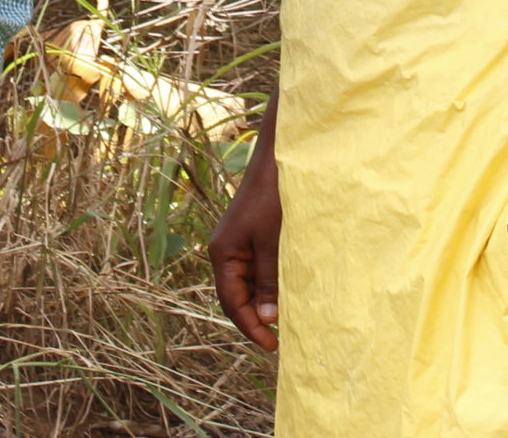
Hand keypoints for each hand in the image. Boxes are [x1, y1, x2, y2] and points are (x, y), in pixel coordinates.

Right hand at [209, 145, 283, 351]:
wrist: (277, 162)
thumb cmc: (272, 200)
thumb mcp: (272, 244)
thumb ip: (268, 281)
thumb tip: (267, 319)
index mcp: (222, 254)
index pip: (232, 302)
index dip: (250, 326)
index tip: (272, 345)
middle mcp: (225, 252)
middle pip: (236, 296)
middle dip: (255, 319)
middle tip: (279, 338)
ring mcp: (237, 245)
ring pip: (246, 285)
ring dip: (262, 303)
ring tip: (284, 320)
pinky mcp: (251, 237)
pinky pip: (255, 270)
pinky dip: (267, 286)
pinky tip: (283, 293)